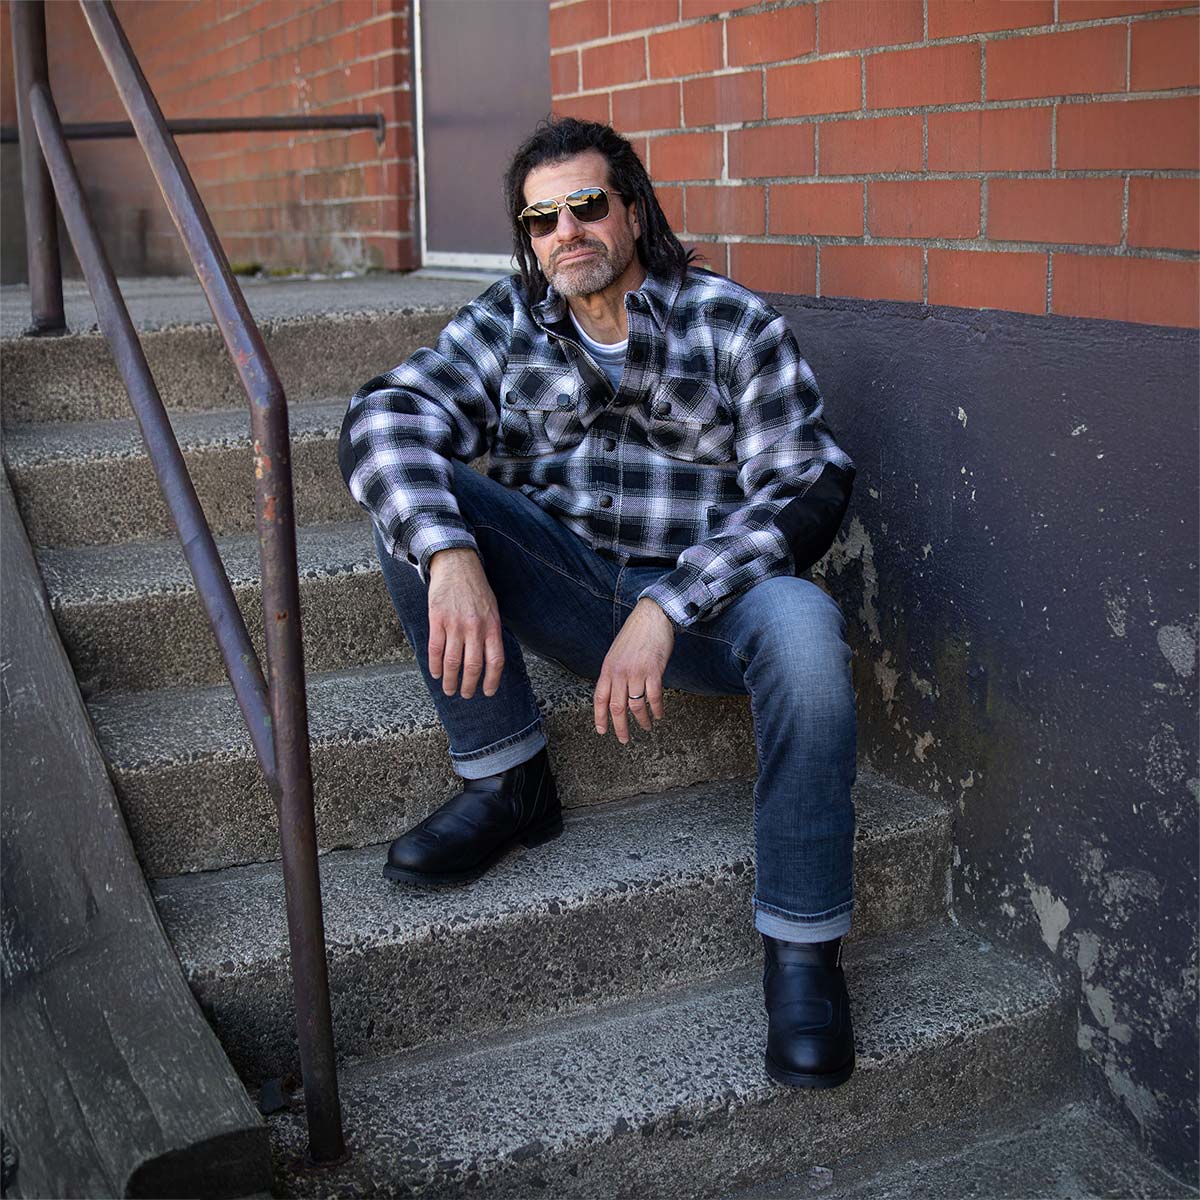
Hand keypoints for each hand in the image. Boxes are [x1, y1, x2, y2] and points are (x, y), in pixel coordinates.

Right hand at [426, 548, 503, 698]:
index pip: (495, 660)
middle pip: (473, 666)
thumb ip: (491, 632)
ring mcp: (455, 624)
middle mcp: (475, 627)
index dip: (492, 680)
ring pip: (452, 661)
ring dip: (450, 680)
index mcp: (492, 626)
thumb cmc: (476, 588)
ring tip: (449, 689)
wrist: (457, 564)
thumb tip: (490, 659)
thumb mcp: (492, 609)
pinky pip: (435, 648)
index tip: (488, 692)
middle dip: (469, 685)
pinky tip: (435, 673)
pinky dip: (434, 665)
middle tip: (466, 694)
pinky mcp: (437, 619)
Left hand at [594, 598, 674, 743]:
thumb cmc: (636, 634)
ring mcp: (636, 672)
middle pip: (616, 707)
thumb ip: (614, 672)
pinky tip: (658, 714)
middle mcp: (620, 672)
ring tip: (646, 727)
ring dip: (641, 720)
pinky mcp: (653, 671)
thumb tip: (614, 691)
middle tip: (623, 739)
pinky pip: (654, 697)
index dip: (599, 717)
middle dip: (619, 727)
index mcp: (608, 668)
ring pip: (636, 706)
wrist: (652, 617)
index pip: (599, 698)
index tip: (602, 730)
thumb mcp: (616, 653)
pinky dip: (656, 709)